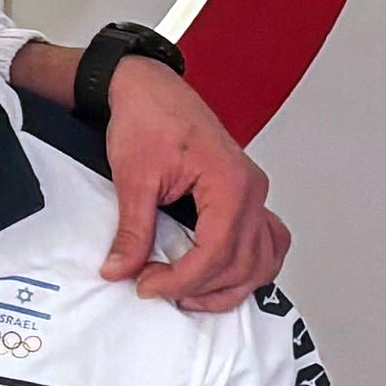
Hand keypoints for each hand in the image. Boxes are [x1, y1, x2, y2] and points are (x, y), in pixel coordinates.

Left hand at [94, 56, 289, 309]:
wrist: (152, 91)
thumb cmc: (149, 119)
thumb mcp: (133, 178)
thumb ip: (132, 230)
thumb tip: (121, 269)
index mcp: (230, 183)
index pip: (218, 251)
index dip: (182, 278)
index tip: (147, 286)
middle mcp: (252, 190)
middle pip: (242, 261)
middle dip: (198, 285)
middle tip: (153, 287)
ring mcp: (254, 194)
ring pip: (262, 258)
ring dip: (228, 285)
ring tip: (185, 294)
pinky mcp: (245, 197)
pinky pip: (264, 242)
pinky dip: (247, 267)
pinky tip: (217, 278)